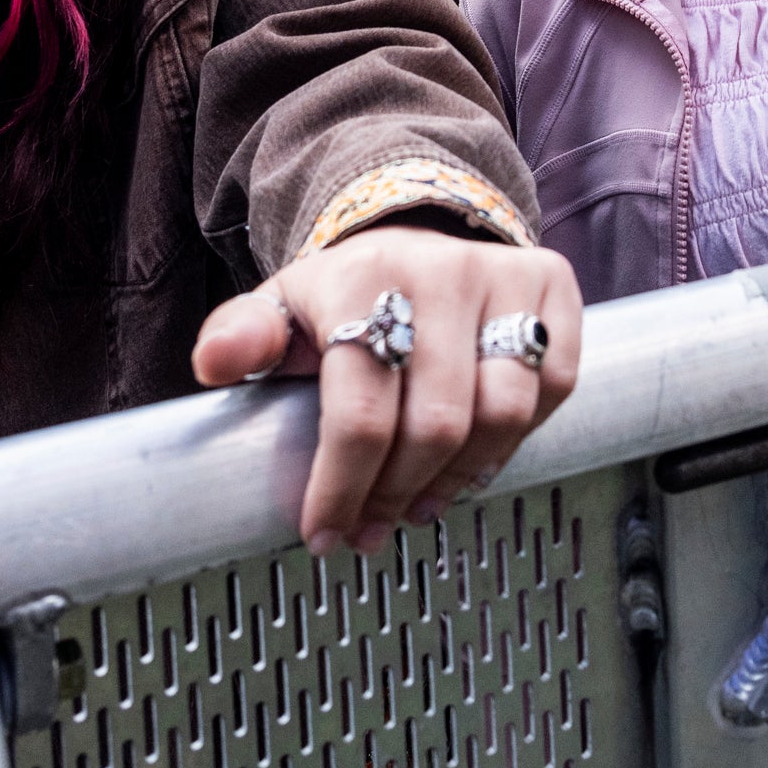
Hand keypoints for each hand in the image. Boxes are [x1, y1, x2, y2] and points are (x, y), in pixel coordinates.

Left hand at [192, 228, 582, 554]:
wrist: (415, 233)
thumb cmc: (345, 293)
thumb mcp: (281, 308)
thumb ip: (241, 336)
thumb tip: (212, 362)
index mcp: (362, 276)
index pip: (361, 411)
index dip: (343, 488)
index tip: (324, 534)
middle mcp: (442, 270)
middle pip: (437, 424)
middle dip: (399, 494)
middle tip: (373, 527)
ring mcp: (505, 274)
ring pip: (504, 412)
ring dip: (461, 479)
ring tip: (423, 503)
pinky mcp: (553, 283)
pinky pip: (555, 384)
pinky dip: (519, 435)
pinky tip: (477, 457)